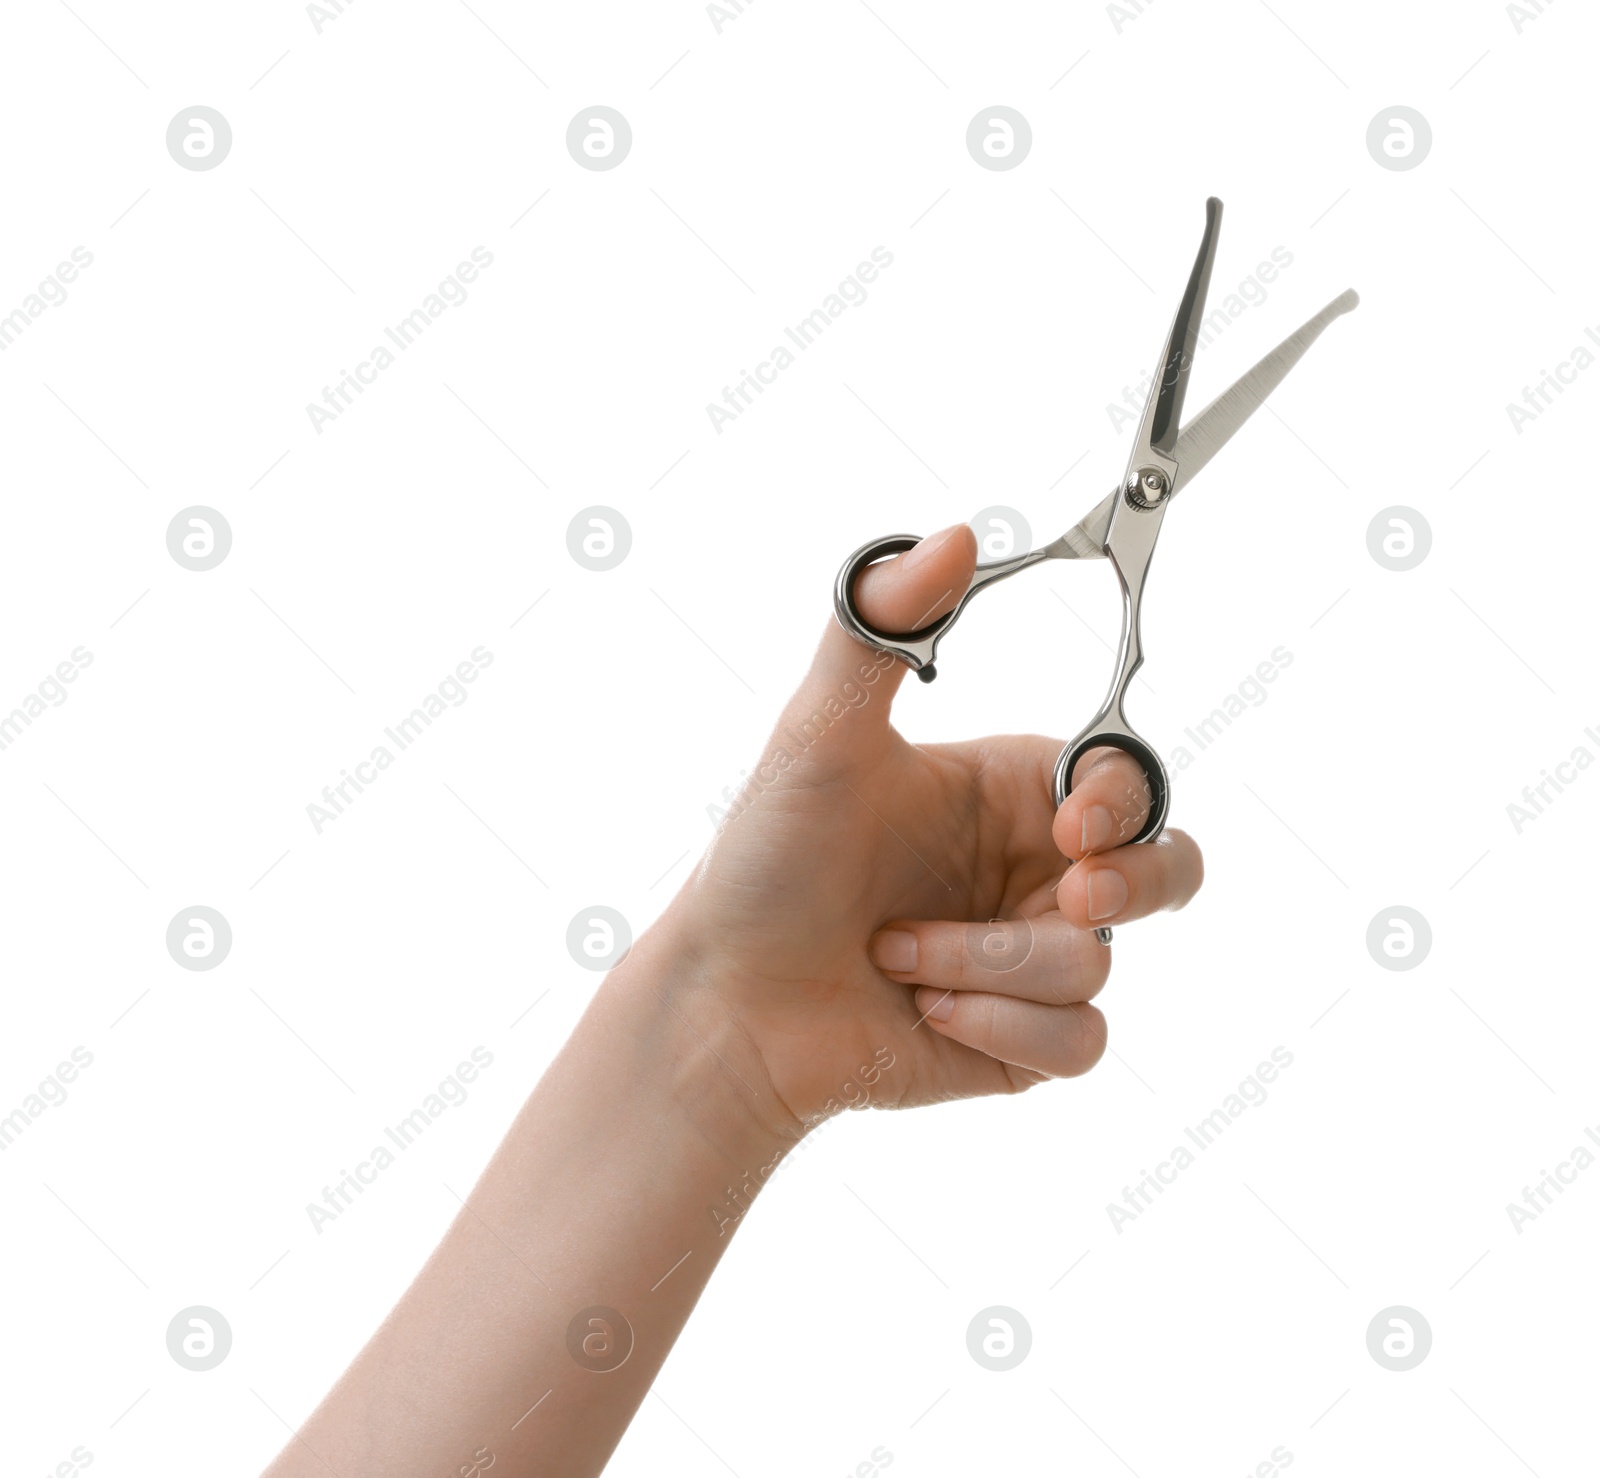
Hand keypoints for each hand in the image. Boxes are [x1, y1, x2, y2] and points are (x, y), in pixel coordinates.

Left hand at [635, 523, 1203, 1136]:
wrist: (726, 1002)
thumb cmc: (767, 864)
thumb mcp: (819, 736)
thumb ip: (881, 629)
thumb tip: (956, 535)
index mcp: (1005, 792)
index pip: (1123, 779)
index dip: (1124, 799)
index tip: (1074, 821)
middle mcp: (1029, 871)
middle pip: (1167, 870)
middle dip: (1133, 884)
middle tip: (1072, 895)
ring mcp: (1029, 959)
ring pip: (1097, 965)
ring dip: (984, 963)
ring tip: (894, 953)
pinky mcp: (1022, 1042)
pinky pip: (1076, 1043)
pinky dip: (999, 1028)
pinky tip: (925, 1011)